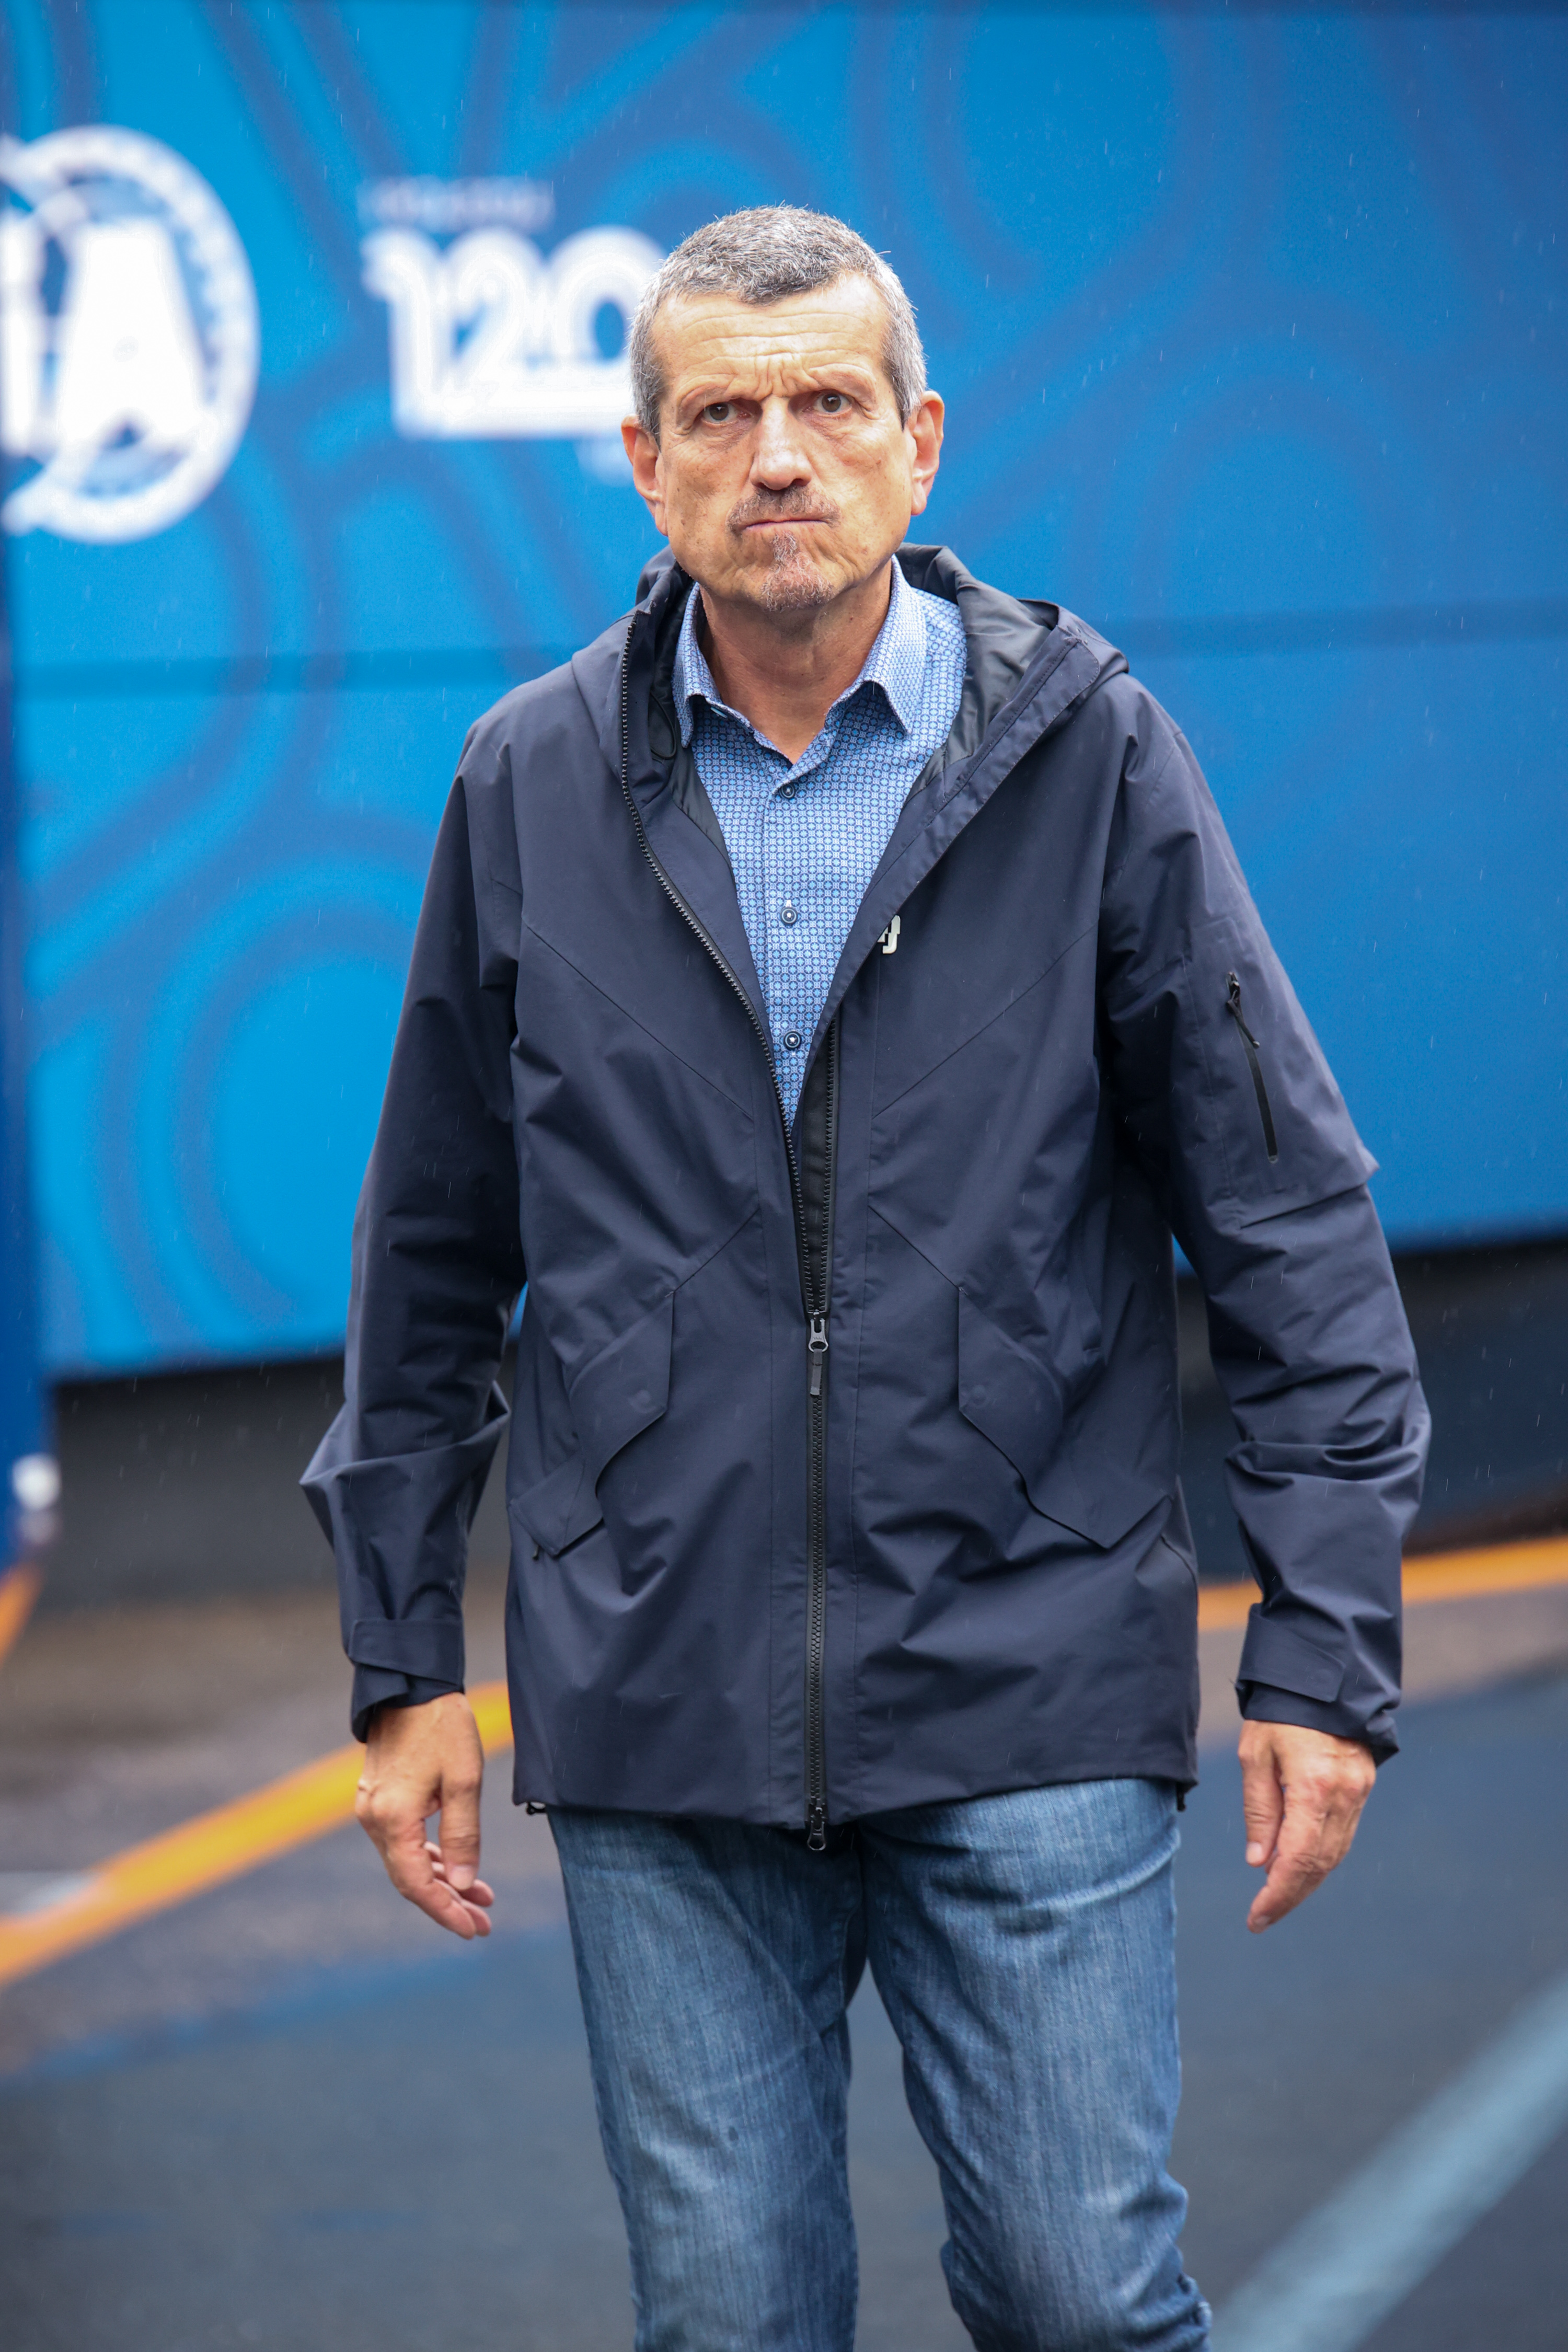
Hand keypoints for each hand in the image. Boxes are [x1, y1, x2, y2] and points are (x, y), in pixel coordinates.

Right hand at [355, 1691, 494, 1938]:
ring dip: (443, 1881)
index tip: (473, 1930)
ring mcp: (373, 1809)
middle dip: (448, 1903)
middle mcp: (374, 1820)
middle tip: (483, 1923)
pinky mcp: (380, 1799)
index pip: (417, 1884)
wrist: (412, 1686)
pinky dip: (431, 1857)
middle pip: (410, 1878)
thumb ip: (464, 1835)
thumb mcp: (464, 1780)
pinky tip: (457, 1868)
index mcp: (393, 1819)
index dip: (445, 1911)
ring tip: (481, 1899)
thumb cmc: (442, 1727)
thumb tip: (466, 1883)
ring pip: (407, 1862)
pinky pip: (404, 1842)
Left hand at [1238, 1719, 1374, 1933]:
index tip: (1257, 1916)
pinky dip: (1320, 1857)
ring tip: (1276, 1897)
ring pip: (1335, 1854)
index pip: (1297, 1859)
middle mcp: (1343, 1796)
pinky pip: (1343, 1835)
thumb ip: (1260, 1810)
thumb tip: (1259, 1862)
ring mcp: (1358, 1793)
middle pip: (1320, 1864)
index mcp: (1313, 1787)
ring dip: (1307, 1881)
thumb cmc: (1280, 1713)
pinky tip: (1298, 1865)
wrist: (1323, 1678)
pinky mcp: (1362, 1787)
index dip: (1278, 1894)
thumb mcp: (1255, 1756)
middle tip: (1263, 1916)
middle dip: (1291, 1895)